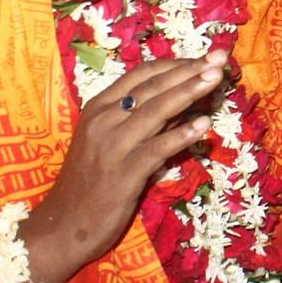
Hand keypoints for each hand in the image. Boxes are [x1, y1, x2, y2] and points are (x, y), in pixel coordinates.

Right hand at [27, 53, 225, 282]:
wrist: (62, 226)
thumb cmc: (89, 183)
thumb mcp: (111, 142)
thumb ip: (144, 121)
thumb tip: (184, 100)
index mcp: (98, 107)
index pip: (142, 75)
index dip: (175, 63)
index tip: (204, 56)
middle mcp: (103, 120)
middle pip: (152, 86)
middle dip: (189, 69)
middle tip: (220, 57)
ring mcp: (112, 146)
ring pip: (155, 110)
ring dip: (189, 91)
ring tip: (216, 77)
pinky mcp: (123, 174)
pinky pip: (156, 149)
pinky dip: (181, 134)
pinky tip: (204, 125)